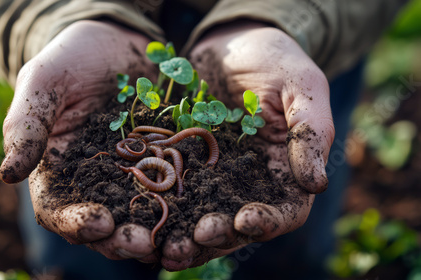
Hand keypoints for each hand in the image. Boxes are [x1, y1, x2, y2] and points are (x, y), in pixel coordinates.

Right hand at [0, 21, 165, 261]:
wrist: (114, 42)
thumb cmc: (70, 59)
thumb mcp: (42, 82)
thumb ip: (26, 125)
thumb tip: (8, 174)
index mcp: (57, 171)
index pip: (58, 210)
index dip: (75, 223)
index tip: (97, 223)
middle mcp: (93, 182)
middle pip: (103, 224)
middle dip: (120, 238)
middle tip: (141, 243)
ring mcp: (130, 175)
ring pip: (139, 215)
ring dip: (153, 231)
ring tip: (170, 239)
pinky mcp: (162, 163)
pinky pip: (172, 188)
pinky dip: (182, 206)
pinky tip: (197, 213)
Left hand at [158, 21, 334, 268]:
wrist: (232, 44)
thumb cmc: (276, 61)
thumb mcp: (301, 88)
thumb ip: (310, 132)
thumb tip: (316, 184)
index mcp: (284, 172)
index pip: (283, 211)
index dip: (266, 222)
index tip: (244, 221)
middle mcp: (248, 183)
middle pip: (235, 225)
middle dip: (216, 238)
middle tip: (192, 242)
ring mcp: (213, 177)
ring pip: (201, 217)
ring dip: (184, 237)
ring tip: (165, 248)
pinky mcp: (182, 164)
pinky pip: (171, 191)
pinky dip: (160, 209)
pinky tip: (144, 218)